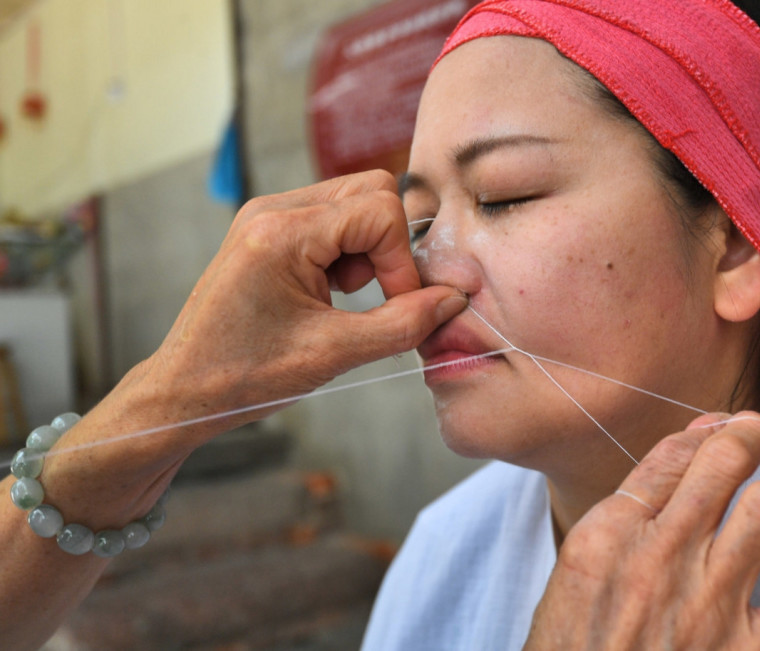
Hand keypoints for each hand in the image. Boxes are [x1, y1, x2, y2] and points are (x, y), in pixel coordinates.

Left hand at [137, 170, 466, 433]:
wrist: (183, 391)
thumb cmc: (242, 376)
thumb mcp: (334, 354)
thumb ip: (403, 324)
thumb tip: (451, 300)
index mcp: (282, 231)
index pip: (379, 210)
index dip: (402, 261)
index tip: (400, 305)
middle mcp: (273, 210)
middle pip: (370, 190)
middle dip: (389, 245)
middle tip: (377, 295)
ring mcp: (268, 216)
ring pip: (354, 202)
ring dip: (368, 250)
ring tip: (344, 299)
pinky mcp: (269, 231)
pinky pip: (331, 220)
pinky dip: (347, 253)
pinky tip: (330, 294)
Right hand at [526, 412, 759, 649]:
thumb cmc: (578, 650)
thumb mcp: (576, 573)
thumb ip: (623, 519)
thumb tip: (675, 465)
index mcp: (609, 534)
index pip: (672, 454)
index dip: (708, 430)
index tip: (722, 431)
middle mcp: (660, 557)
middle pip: (724, 459)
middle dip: (752, 434)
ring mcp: (708, 603)